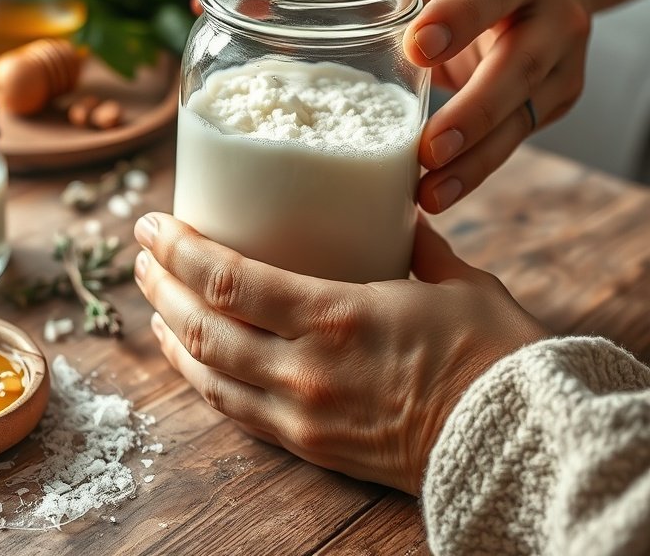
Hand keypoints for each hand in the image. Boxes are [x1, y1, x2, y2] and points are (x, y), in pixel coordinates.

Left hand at [133, 212, 546, 493]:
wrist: (521, 444)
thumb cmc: (496, 356)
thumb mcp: (456, 282)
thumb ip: (415, 246)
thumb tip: (397, 215)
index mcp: (334, 317)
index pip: (227, 280)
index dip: (178, 250)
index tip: (150, 224)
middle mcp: (304, 370)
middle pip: (201, 327)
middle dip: (160, 285)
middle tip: (141, 254)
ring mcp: (302, 415)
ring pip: (207, 375)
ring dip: (170, 333)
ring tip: (152, 301)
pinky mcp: (309, 446)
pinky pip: (236, 411)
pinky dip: (201, 379)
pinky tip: (188, 357)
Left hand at [311, 0, 592, 211]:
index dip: (461, 17)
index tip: (418, 47)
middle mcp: (549, 15)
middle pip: (518, 68)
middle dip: (474, 112)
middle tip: (427, 147)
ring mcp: (556, 64)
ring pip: (521, 119)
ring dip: (475, 161)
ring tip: (428, 193)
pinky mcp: (549, 100)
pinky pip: (514, 141)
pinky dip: (477, 171)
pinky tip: (437, 193)